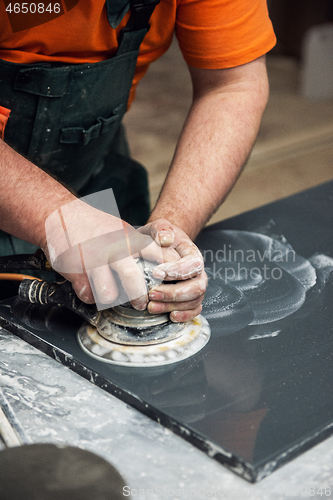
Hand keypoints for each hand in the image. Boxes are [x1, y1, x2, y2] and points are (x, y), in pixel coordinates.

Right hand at [42, 197, 162, 310]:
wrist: (58, 214)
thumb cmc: (92, 224)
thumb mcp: (121, 228)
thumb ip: (138, 245)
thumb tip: (161, 259)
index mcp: (128, 238)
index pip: (156, 256)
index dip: (165, 271)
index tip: (164, 282)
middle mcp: (113, 250)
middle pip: (133, 280)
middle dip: (139, 297)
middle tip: (141, 304)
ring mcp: (94, 261)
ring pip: (109, 295)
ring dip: (110, 298)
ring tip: (110, 294)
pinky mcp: (76, 271)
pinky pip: (88, 295)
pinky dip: (90, 295)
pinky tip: (89, 285)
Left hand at [140, 219, 206, 321]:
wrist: (162, 247)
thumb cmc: (159, 239)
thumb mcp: (158, 228)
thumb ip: (160, 229)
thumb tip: (165, 238)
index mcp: (193, 254)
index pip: (192, 264)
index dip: (176, 271)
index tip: (156, 273)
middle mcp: (198, 272)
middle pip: (196, 287)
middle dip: (174, 293)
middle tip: (152, 294)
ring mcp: (196, 286)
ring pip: (194, 300)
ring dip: (173, 306)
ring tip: (152, 307)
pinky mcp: (191, 299)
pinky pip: (194, 310)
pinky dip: (185, 315)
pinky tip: (171, 316)